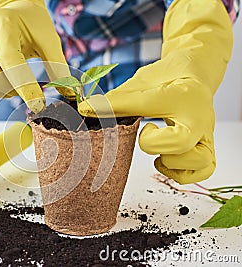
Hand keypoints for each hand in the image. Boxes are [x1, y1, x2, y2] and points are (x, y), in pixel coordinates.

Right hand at [0, 0, 74, 112]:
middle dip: (11, 88)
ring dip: (0, 92)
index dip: (23, 85)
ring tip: (15, 83)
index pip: (10, 60)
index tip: (38, 104)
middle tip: (28, 88)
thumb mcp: (48, 38)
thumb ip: (57, 64)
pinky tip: (0, 85)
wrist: (10, 12)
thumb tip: (67, 91)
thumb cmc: (30, 24)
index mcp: (3, 25)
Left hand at [78, 0, 232, 183]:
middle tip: (146, 131)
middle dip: (151, 143)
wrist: (193, 75)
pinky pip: (202, 171)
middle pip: (180, 144)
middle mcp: (201, 119)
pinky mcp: (207, 148)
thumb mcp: (139, 84)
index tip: (94, 109)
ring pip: (197, 161)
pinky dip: (181, 173)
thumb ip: (115, 101)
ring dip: (170, 161)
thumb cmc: (167, 79)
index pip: (150, 105)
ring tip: (158, 146)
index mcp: (184, 96)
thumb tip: (85, 109)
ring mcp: (206, 135)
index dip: (119, 107)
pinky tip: (164, 160)